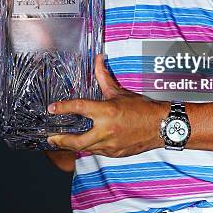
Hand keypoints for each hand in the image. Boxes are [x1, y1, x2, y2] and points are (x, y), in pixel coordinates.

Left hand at [46, 54, 168, 156]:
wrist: (161, 126)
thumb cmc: (142, 108)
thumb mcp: (120, 92)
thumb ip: (104, 77)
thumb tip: (98, 59)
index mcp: (107, 111)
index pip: (79, 107)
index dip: (63, 107)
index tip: (52, 108)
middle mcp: (106, 130)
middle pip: (76, 141)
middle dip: (61, 140)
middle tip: (51, 137)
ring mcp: (111, 145)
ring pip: (85, 149)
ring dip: (73, 145)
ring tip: (64, 141)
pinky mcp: (115, 154)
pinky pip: (97, 152)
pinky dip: (90, 147)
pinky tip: (86, 143)